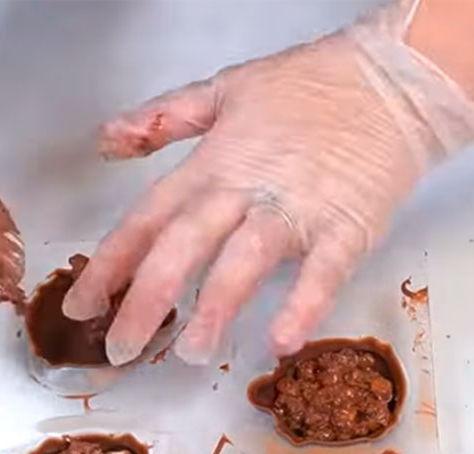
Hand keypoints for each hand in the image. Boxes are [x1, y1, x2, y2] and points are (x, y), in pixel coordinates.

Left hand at [63, 6, 473, 365]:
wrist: (391, 80)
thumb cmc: (309, 87)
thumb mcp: (224, 89)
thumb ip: (162, 118)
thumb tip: (107, 141)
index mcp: (211, 163)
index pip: (146, 220)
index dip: (109, 266)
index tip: (82, 307)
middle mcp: (242, 190)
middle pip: (181, 249)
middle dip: (144, 302)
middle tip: (120, 350)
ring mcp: (294, 210)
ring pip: (242, 262)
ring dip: (213, 309)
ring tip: (189, 353)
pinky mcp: (345, 227)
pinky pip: (320, 273)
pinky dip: (301, 306)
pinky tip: (281, 342)